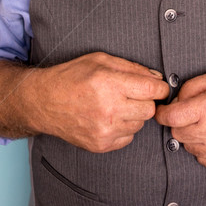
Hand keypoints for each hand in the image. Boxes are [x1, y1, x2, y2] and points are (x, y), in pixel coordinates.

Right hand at [31, 52, 169, 152]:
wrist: (44, 101)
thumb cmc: (72, 77)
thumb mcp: (101, 60)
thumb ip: (132, 68)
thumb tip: (157, 78)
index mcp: (110, 83)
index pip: (152, 90)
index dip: (160, 88)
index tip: (159, 88)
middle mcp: (109, 109)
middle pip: (150, 109)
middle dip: (146, 100)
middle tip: (133, 94)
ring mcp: (105, 130)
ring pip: (140, 124)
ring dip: (134, 114)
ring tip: (117, 105)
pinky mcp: (100, 145)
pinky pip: (128, 138)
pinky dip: (124, 128)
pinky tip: (110, 117)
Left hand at [155, 69, 205, 170]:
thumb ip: (191, 87)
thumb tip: (175, 101)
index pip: (171, 118)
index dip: (162, 114)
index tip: (162, 112)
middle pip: (177, 133)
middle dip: (179, 122)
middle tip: (192, 112)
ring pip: (188, 147)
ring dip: (192, 135)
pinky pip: (202, 158)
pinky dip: (203, 148)